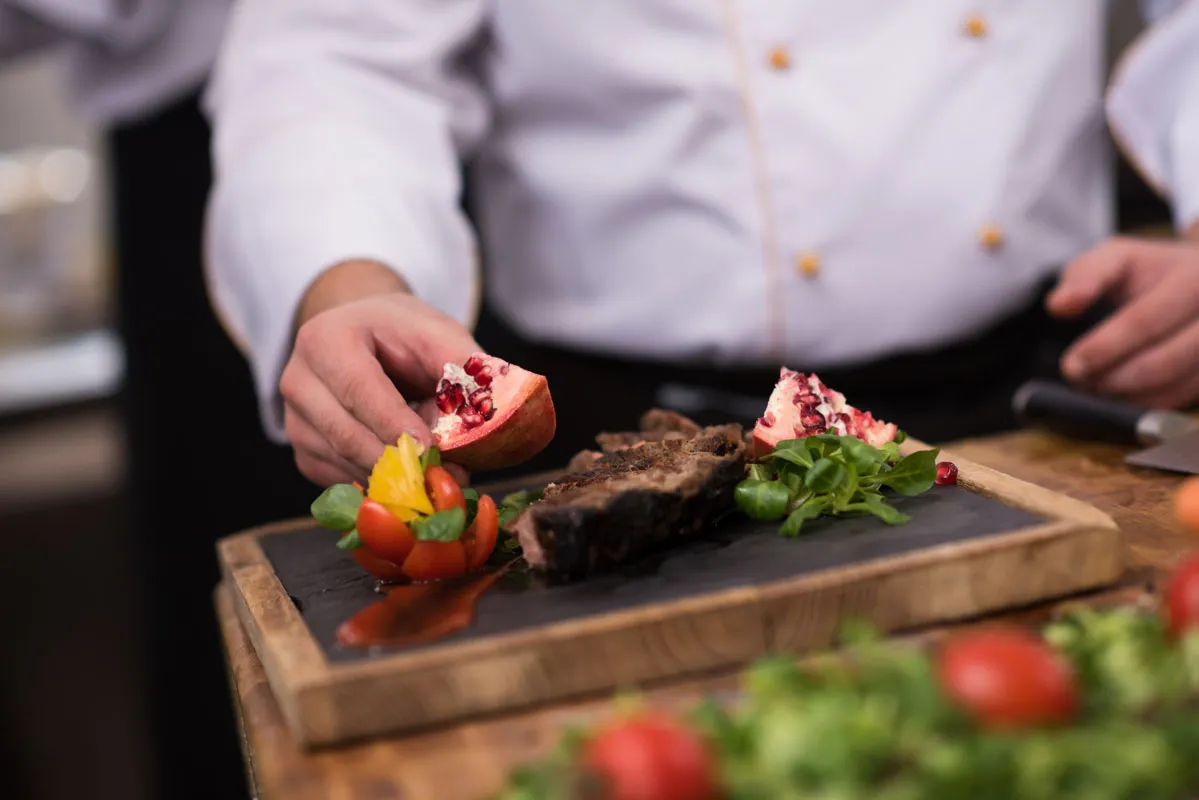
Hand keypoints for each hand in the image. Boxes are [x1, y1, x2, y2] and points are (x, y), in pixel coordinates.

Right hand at [280, 260, 479, 485]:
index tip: (428, 447)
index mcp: (324, 340)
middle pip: (346, 434)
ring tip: (443, 472)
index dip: (393, 422)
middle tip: (450, 475)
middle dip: (400, 460)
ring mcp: (295, 422)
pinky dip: (382, 485)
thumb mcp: (437, 333)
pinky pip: (344, 480)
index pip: (357, 388)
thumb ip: (464, 367)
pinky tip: (414, 475)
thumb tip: (495, 410)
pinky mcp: (305, 454)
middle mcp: (298, 381)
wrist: (363, 337)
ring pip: (346, 464)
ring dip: (395, 477)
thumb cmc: (401, 334)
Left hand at [1047, 235, 1198, 408]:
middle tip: (1081, 380)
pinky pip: (1182, 398)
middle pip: (1165, 361)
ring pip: (1176, 386)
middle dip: (1115, 378)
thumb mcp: (1117, 258)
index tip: (1071, 366)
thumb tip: (1059, 305)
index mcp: (1195, 277)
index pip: (1146, 321)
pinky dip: (1146, 403)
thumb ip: (1085, 275)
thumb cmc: (1151, 270)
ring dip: (1129, 395)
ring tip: (1096, 386)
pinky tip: (1120, 394)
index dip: (1105, 347)